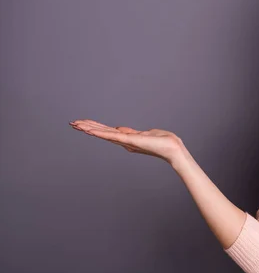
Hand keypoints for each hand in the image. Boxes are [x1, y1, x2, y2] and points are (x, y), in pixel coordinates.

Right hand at [70, 119, 184, 164]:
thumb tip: (120, 128)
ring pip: (103, 133)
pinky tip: (88, 130)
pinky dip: (99, 132)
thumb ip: (131, 132)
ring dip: (89, 128)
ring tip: (75, 124)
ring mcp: (125, 141)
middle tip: (72, 123)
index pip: (107, 131)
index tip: (83, 123)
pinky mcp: (128, 140)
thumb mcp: (144, 133)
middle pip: (102, 132)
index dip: (95, 127)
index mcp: (126, 139)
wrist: (172, 149)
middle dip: (87, 127)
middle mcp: (123, 141)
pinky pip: (111, 135)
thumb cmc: (163, 142)